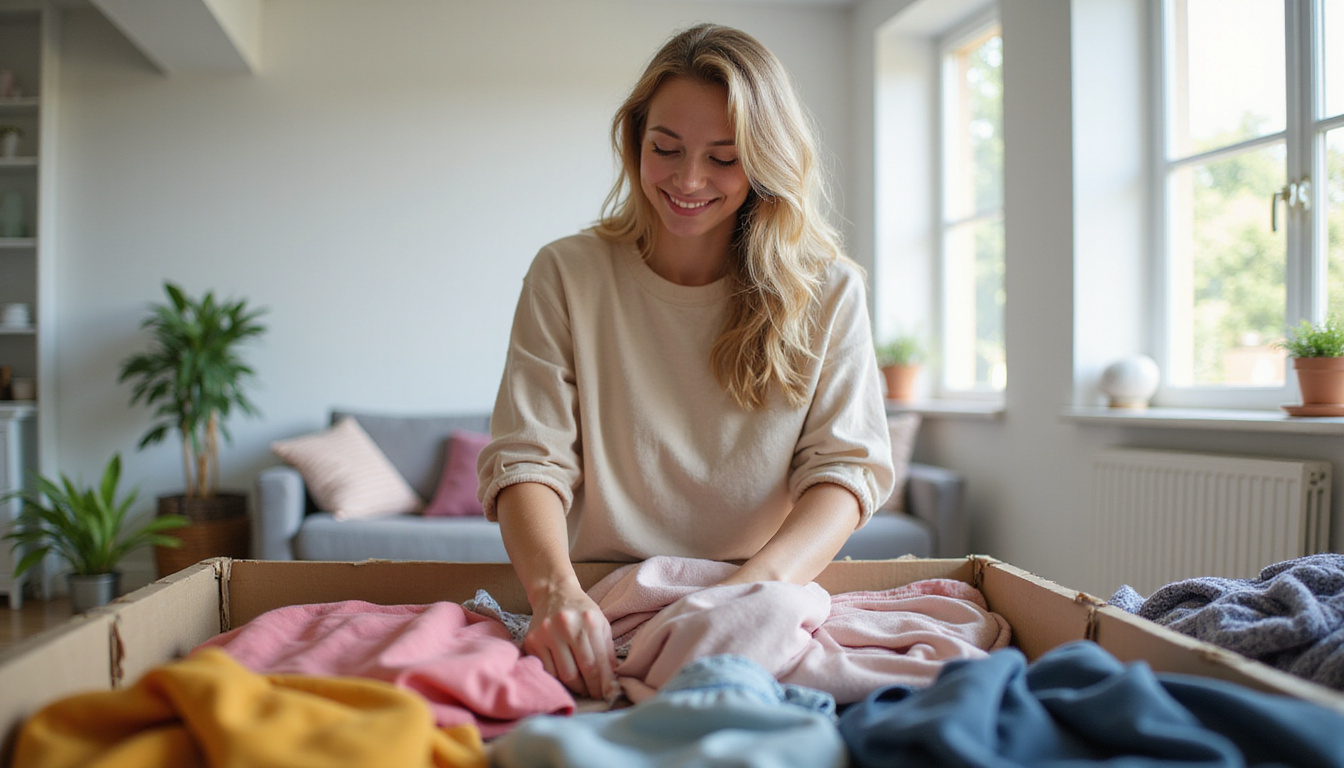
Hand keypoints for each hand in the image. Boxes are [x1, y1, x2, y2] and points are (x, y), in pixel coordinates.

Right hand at [523, 584, 617, 699]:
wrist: (554, 592)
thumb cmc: (582, 611)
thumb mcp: (601, 624)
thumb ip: (607, 651)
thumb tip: (613, 681)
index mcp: (588, 622)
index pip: (597, 663)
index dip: (603, 684)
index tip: (608, 695)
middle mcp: (566, 626)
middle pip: (579, 671)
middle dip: (589, 689)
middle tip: (595, 694)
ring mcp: (546, 633)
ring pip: (561, 674)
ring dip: (574, 687)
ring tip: (582, 688)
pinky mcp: (532, 640)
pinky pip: (547, 670)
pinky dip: (558, 679)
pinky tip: (566, 678)